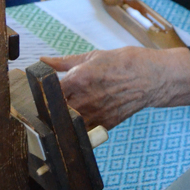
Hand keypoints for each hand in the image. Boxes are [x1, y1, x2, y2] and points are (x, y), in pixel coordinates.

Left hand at [40, 46, 189, 129]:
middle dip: (47, 110)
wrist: (153, 78)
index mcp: (79, 78)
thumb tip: (43, 61)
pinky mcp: (105, 125)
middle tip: (43, 107)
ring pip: (67, 126)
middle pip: (53, 112)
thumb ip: (65, 62)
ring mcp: (95, 114)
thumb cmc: (125, 63)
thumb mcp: (94, 56)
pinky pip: (84, 133)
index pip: (46, 93)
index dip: (38, 95)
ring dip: (61, 122)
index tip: (36, 94)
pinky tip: (77, 123)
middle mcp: (84, 99)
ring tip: (60, 116)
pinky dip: (78, 130)